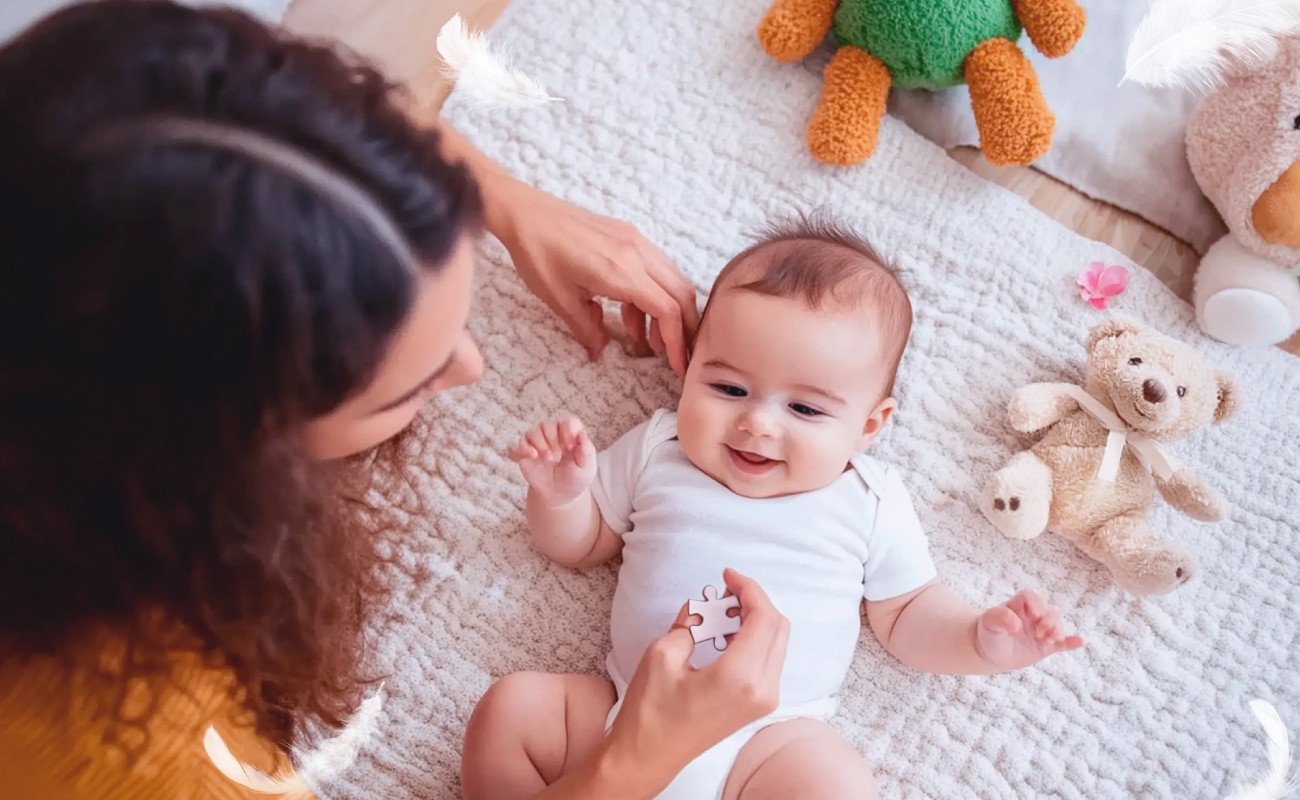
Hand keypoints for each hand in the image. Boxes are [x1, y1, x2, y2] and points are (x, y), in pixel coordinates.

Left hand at [482, 173, 698, 375]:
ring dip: (668, 312)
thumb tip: (600, 352)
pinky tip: (630, 315)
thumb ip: (587, 329)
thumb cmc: (536, 253)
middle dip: (684, 328)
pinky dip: (653, 294)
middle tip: (676, 355)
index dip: (676, 341)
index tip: (677, 365)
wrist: (525, 212)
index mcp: (620, 271)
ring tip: (646, 340)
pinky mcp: (629, 236)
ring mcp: (635, 241)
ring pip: (671, 280)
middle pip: (681, 293)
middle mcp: (636, 253)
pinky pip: (655, 267)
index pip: (667, 309)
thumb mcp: (559, 299)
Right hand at [509, 418, 597, 502]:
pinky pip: (514, 446)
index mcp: (570, 435)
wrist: (560, 495)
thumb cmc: (575, 478)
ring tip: (547, 459)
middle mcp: (552, 435)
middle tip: (557, 458)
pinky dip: (520, 449)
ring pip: (532, 433)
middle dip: (552, 440)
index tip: (570, 447)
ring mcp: (536, 444)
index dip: (568, 431)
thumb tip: (582, 434)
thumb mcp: (586, 468)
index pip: (568, 422)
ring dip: (539, 445)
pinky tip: (530, 456)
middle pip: (547, 425)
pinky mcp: (523, 455)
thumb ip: (586, 451)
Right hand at [603, 569, 789, 787]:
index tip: (727, 576)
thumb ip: (691, 623)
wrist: (647, 758)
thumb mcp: (662, 655)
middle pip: (778, 627)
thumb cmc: (650, 713)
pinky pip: (768, 661)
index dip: (748, 588)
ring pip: (776, 643)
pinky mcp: (757, 706)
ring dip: (754, 620)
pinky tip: (725, 634)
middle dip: (753, 602)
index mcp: (740, 677)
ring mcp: (763, 701)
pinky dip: (752, 640)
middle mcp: (762, 690)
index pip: (764, 617)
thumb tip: (704, 607)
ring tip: (721, 612)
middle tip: (724, 592)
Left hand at [975, 590, 1082, 669]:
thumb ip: (999, 617)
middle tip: (1038, 632)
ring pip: (1057, 624)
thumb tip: (1016, 624)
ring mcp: (1041, 631)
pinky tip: (1079, 641)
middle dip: (1049, 620)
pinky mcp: (1046, 646)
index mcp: (1019, 606)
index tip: (1033, 615)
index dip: (1036, 604)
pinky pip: (1063, 643)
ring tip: (1048, 640)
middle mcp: (1033, 616)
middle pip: (1050, 610)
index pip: (1032, 597)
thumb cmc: (989, 632)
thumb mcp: (989, 623)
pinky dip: (1071, 642)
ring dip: (1057, 630)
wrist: (989, 652)